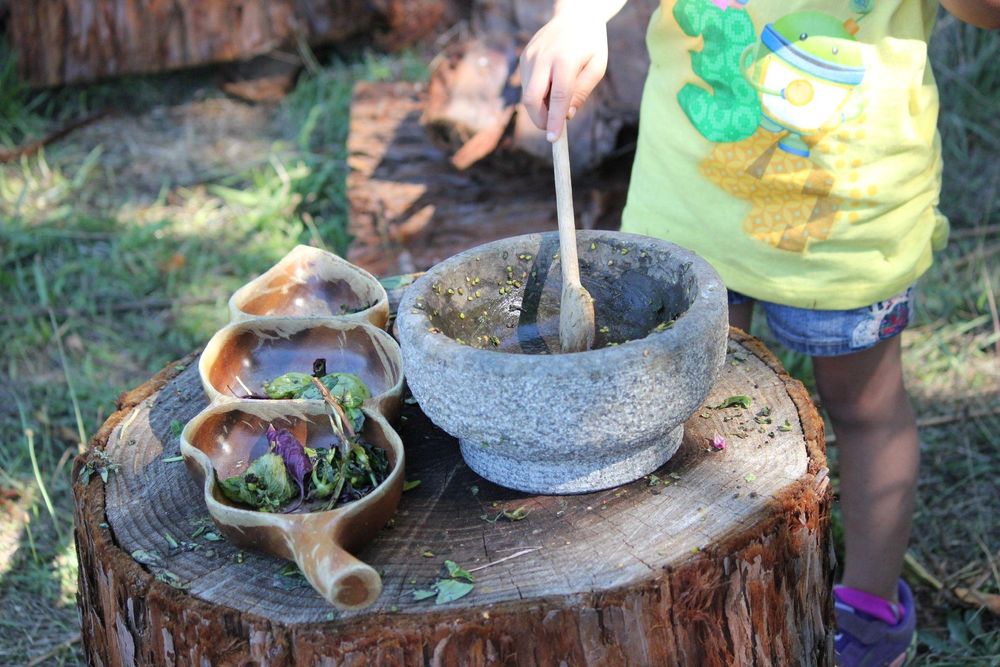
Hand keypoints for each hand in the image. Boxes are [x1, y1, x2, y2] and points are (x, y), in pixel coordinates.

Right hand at [519, 12, 609, 141]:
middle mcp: (543, 57)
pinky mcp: (524, 58)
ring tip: (557, 99)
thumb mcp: (597, 66)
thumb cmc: (590, 43)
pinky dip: (537, 94)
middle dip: (540, 119)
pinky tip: (550, 85)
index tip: (553, 139)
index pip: (557, 97)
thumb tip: (568, 115)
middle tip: (552, 129)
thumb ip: (582, 91)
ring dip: (540, 107)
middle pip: (532, 99)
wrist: (574, 15)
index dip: (554, 120)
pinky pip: (527, 85)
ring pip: (527, 94)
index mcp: (565, 59)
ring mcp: (530, 57)